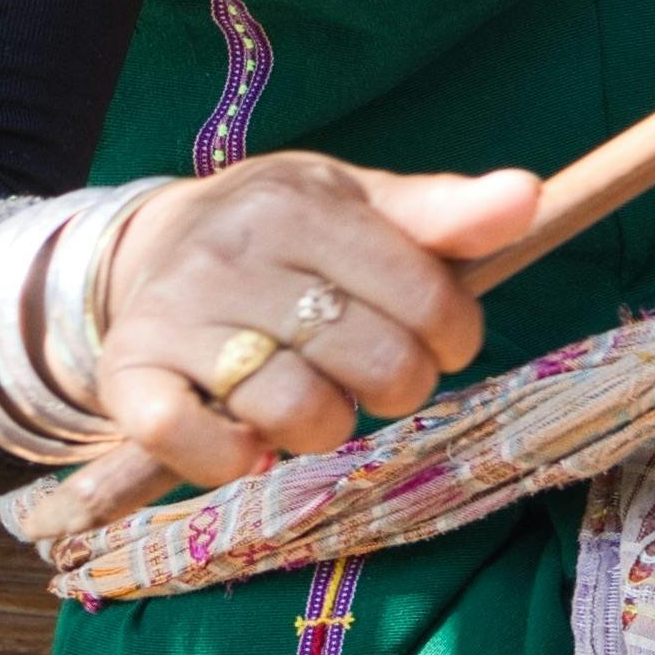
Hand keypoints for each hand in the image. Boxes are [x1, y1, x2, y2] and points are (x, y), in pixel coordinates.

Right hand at [87, 154, 539, 487]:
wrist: (152, 243)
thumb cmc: (284, 230)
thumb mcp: (362, 201)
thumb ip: (444, 211)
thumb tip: (526, 196)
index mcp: (300, 205)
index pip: (423, 294)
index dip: (456, 336)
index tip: (446, 342)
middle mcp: (230, 256)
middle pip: (367, 358)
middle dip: (400, 385)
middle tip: (384, 377)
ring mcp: (173, 318)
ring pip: (291, 408)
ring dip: (327, 428)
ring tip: (321, 401)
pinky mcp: (127, 375)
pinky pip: (188, 439)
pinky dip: (233, 459)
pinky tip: (253, 440)